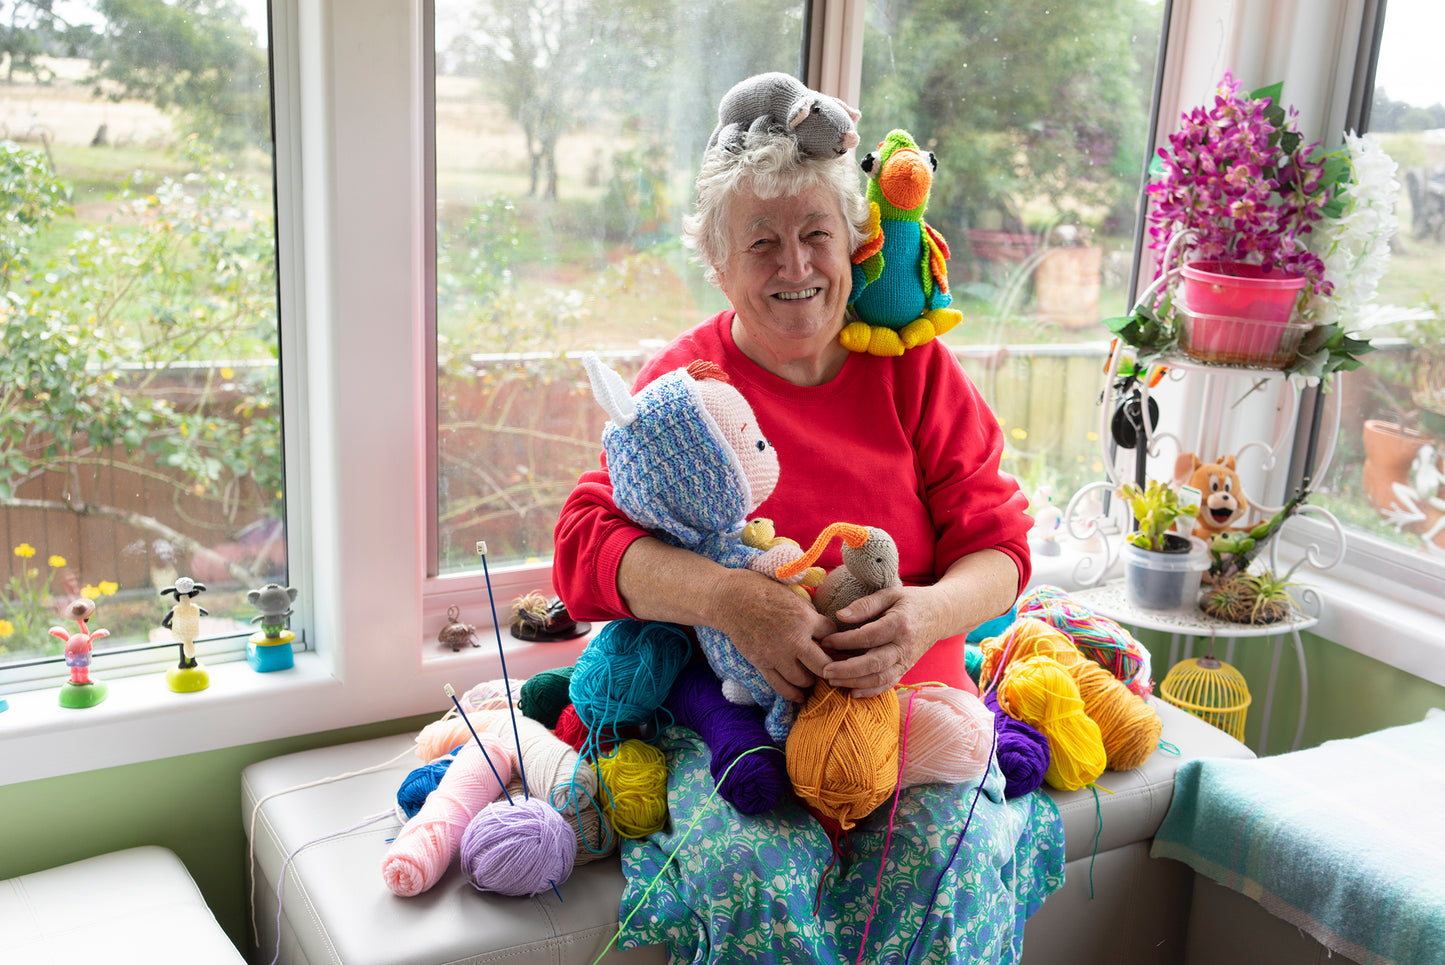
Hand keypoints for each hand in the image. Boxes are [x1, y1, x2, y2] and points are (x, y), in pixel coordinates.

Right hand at [708, 568, 836, 702]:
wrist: (729, 599)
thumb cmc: (760, 589)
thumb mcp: (792, 594)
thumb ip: (808, 613)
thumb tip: (821, 628)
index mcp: (804, 618)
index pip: (831, 634)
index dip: (833, 637)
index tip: (830, 639)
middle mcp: (794, 640)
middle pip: (823, 665)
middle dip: (829, 666)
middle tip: (830, 667)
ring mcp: (777, 655)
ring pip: (803, 679)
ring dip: (811, 680)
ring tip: (813, 677)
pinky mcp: (762, 664)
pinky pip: (781, 686)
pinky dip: (793, 694)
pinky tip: (801, 697)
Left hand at [816, 585, 948, 697]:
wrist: (941, 614)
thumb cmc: (912, 602)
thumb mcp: (890, 594)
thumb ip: (865, 605)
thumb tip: (840, 616)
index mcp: (899, 624)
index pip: (868, 637)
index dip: (845, 641)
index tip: (826, 641)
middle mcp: (904, 646)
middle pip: (874, 663)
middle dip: (846, 669)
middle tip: (824, 670)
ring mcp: (907, 660)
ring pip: (880, 678)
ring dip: (855, 682)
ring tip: (832, 681)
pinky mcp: (906, 669)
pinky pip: (888, 684)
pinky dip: (871, 691)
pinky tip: (852, 692)